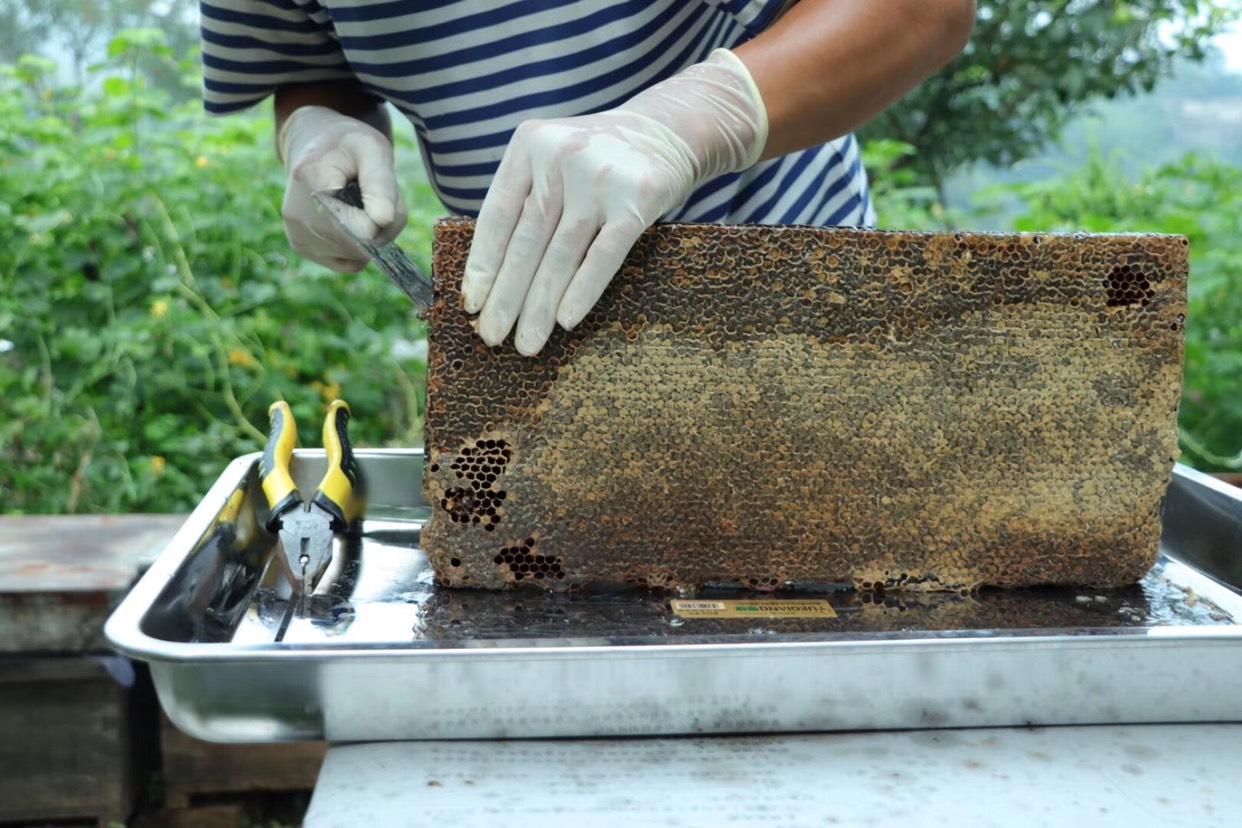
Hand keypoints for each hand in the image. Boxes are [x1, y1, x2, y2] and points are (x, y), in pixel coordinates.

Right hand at [278, 105, 407, 272]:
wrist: (314, 146)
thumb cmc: (349, 146)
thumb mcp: (373, 149)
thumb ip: (381, 184)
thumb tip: (383, 222)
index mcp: (313, 176)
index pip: (354, 220)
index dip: (381, 216)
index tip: (380, 197)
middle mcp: (297, 210)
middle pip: (361, 242)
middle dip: (380, 225)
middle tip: (372, 197)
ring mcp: (297, 232)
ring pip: (358, 255)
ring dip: (371, 236)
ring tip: (356, 205)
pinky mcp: (301, 247)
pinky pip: (349, 263)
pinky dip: (359, 249)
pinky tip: (349, 221)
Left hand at [462, 49, 767, 355]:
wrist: (668, 129)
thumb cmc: (598, 158)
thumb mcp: (553, 158)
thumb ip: (526, 197)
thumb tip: (490, 276)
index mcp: (530, 144)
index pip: (497, 215)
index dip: (482, 265)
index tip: (471, 305)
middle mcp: (561, 155)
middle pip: (526, 240)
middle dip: (506, 296)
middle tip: (492, 337)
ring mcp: (601, 176)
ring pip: (561, 253)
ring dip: (539, 306)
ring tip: (527, 343)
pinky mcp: (639, 197)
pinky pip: (604, 254)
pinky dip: (582, 290)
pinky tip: (565, 321)